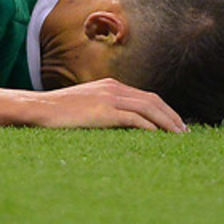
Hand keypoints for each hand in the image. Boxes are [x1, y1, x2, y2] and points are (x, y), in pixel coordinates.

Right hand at [35, 78, 187, 131]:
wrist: (39, 108)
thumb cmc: (57, 112)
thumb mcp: (84, 106)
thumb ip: (101, 110)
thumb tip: (116, 125)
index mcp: (110, 85)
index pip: (145, 96)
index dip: (163, 110)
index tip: (174, 124)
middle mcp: (113, 88)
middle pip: (153, 100)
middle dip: (171, 116)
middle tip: (184, 133)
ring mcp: (109, 98)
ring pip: (149, 108)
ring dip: (167, 123)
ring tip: (179, 138)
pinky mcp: (104, 111)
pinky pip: (135, 118)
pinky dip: (151, 127)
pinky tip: (160, 138)